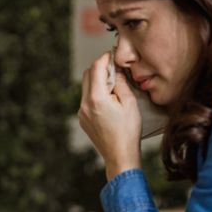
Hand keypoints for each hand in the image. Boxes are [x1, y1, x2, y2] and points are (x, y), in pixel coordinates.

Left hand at [79, 51, 142, 179]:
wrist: (119, 156)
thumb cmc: (128, 131)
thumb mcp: (130, 103)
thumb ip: (120, 83)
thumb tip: (115, 70)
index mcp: (96, 98)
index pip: (96, 68)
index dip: (104, 58)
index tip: (112, 55)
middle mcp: (84, 104)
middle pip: (87, 75)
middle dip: (99, 68)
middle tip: (114, 68)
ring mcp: (81, 112)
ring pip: (86, 87)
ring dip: (97, 81)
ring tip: (114, 85)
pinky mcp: (82, 119)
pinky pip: (86, 99)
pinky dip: (95, 93)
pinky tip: (109, 99)